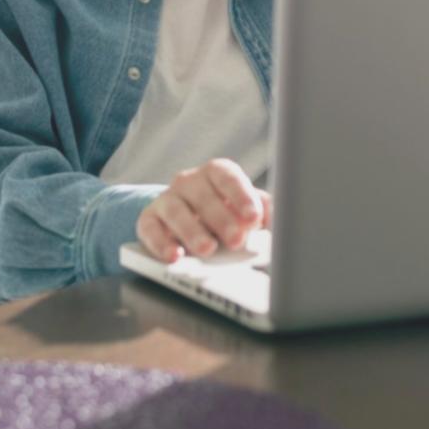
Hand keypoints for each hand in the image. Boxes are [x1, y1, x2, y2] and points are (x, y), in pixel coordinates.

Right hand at [136, 158, 271, 263]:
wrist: (187, 216)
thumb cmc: (224, 210)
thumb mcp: (245, 206)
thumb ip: (263, 210)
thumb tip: (279, 220)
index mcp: (216, 172)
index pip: (228, 177)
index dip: (241, 196)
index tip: (253, 217)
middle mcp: (189, 181)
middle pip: (204, 195)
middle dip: (222, 219)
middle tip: (236, 240)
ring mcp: (167, 199)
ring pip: (176, 210)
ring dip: (192, 231)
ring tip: (208, 249)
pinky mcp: (149, 220)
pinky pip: (151, 229)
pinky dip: (161, 243)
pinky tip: (175, 256)